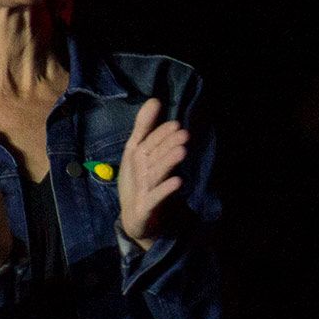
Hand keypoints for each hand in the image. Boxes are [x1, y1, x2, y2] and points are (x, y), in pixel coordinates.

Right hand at [118, 98, 188, 250]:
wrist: (134, 218)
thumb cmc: (138, 180)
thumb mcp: (137, 152)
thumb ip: (145, 127)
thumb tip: (155, 100)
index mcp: (134, 157)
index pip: (147, 143)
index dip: (160, 134)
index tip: (176, 125)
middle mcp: (136, 172)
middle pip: (152, 157)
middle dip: (166, 145)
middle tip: (184, 134)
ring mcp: (140, 190)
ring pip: (155, 175)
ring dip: (168, 163)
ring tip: (182, 152)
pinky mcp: (145, 208)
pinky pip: (156, 198)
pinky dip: (165, 190)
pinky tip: (178, 182)